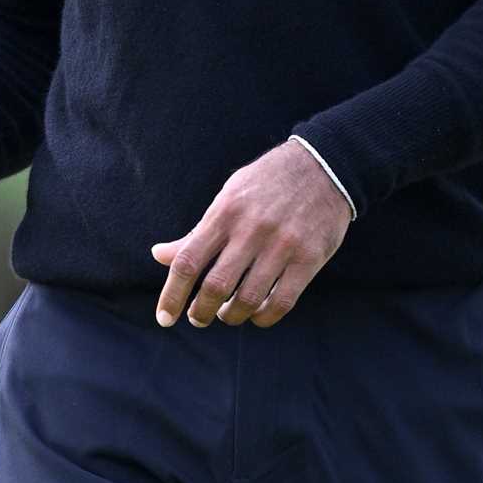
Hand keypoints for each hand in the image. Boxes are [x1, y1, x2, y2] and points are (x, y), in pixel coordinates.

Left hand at [150, 139, 351, 329]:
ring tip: (227, 314)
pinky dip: (263, 317)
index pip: (188, 261)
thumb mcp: (228, 197)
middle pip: (216, 286)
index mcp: (225, 212)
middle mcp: (251, 229)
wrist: (323, 165)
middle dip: (200, 312)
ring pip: (248, 300)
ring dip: (231, 316)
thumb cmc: (266, 183)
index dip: (172, 295)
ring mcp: (282, 245)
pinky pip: (281, 302)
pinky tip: (257, 315)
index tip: (164, 317)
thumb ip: (197, 232)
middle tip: (197, 318)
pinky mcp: (309, 258)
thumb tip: (159, 255)